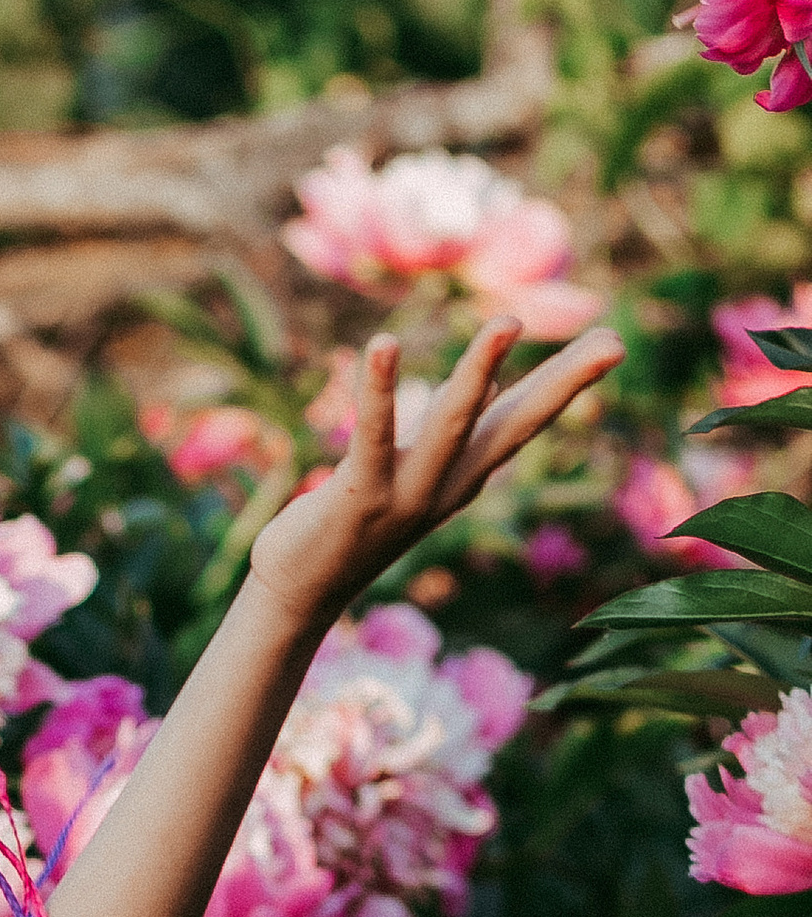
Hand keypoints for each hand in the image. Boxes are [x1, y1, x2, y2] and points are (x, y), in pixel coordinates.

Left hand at [248, 318, 623, 637]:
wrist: (302, 593)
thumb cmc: (352, 524)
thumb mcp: (413, 474)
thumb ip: (451, 432)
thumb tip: (492, 386)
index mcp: (464, 476)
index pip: (525, 420)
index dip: (567, 383)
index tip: (614, 343)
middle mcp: (448, 486)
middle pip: (516, 425)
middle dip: (564, 384)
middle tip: (614, 343)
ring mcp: (408, 494)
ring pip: (453, 424)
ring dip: (480, 373)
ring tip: (508, 323)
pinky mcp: (360, 497)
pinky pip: (373, 435)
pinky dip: (379, 390)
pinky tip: (383, 344)